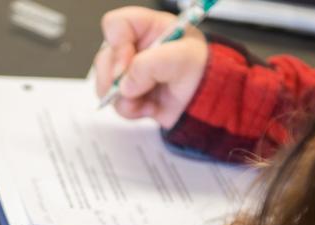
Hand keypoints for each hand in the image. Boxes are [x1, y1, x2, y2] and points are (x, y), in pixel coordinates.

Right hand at [93, 6, 208, 128]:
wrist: (209, 102)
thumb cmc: (204, 71)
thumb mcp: (183, 59)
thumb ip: (151, 65)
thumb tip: (125, 84)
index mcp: (149, 28)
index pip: (116, 25)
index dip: (116, 44)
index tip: (126, 64)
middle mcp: (136, 48)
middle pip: (105, 56)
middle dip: (115, 77)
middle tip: (133, 88)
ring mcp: (131, 73)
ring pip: (106, 83)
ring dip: (123, 98)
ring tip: (145, 101)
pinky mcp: (131, 94)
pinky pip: (116, 103)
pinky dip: (130, 110)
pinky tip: (149, 108)